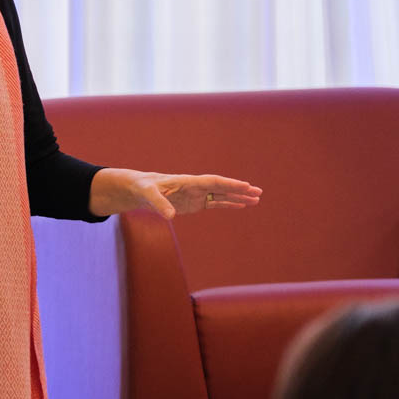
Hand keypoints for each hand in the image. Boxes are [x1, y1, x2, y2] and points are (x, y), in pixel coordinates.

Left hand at [88, 167, 261, 219]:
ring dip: (238, 197)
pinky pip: (215, 203)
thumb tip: (170, 217)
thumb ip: (159, 204)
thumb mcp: (148, 195)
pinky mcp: (195, 203)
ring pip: (222, 195)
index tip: (245, 185)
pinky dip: (229, 204)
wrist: (139, 189)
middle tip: (258, 192)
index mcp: (188, 181)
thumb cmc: (143, 188)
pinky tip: (241, 205)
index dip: (228, 183)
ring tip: (256, 199)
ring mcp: (197, 195)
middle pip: (222, 187)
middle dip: (239, 189)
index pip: (212, 181)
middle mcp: (196, 187)